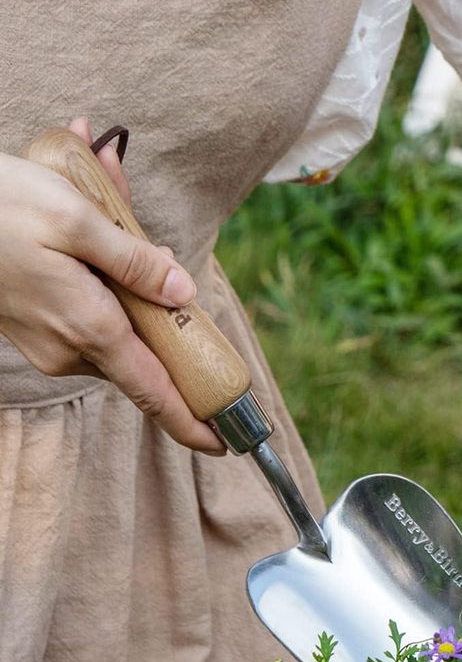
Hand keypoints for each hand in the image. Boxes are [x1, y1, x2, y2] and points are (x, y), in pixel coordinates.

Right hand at [0, 118, 222, 452]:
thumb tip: (183, 294)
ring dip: (130, 286)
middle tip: (157, 249)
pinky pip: (91, 315)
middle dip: (165, 308)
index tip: (224, 442)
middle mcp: (70, 349)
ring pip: (120, 327)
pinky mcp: (36, 329)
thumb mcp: (75, 219)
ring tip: (112, 223)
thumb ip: (135, 262)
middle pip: (146, 347)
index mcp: (90, 329)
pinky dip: (103, 282)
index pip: (155, 392)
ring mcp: (50, 343)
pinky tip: (92, 237)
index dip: (193, 420)